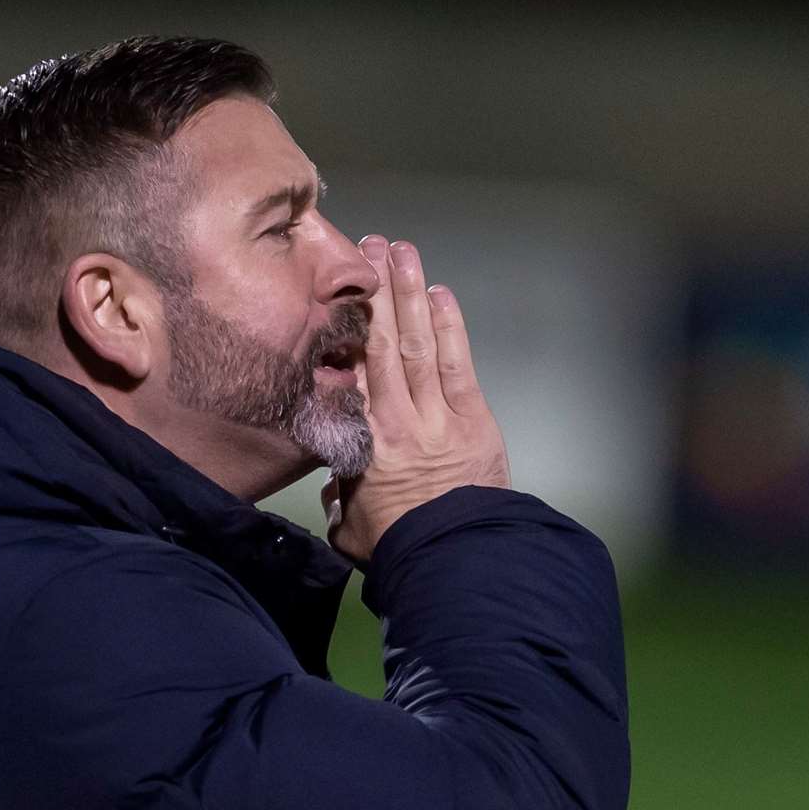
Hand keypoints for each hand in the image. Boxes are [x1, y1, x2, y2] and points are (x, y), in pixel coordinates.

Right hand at [323, 237, 509, 561]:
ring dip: (411, 295)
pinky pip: (458, 364)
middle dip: (375, 294)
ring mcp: (439, 416)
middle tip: (367, 248)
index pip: (349, 377)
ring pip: (420, 344)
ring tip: (401, 252)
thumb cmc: (398, 549)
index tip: (334, 297)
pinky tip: (440, 293)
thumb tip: (336, 484)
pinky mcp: (475, 419)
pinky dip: (450, 327)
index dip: (342, 332)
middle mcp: (397, 419)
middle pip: (383, 345)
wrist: (457, 562)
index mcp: (362, 444)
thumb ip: (340, 496)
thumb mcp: (350, 526)